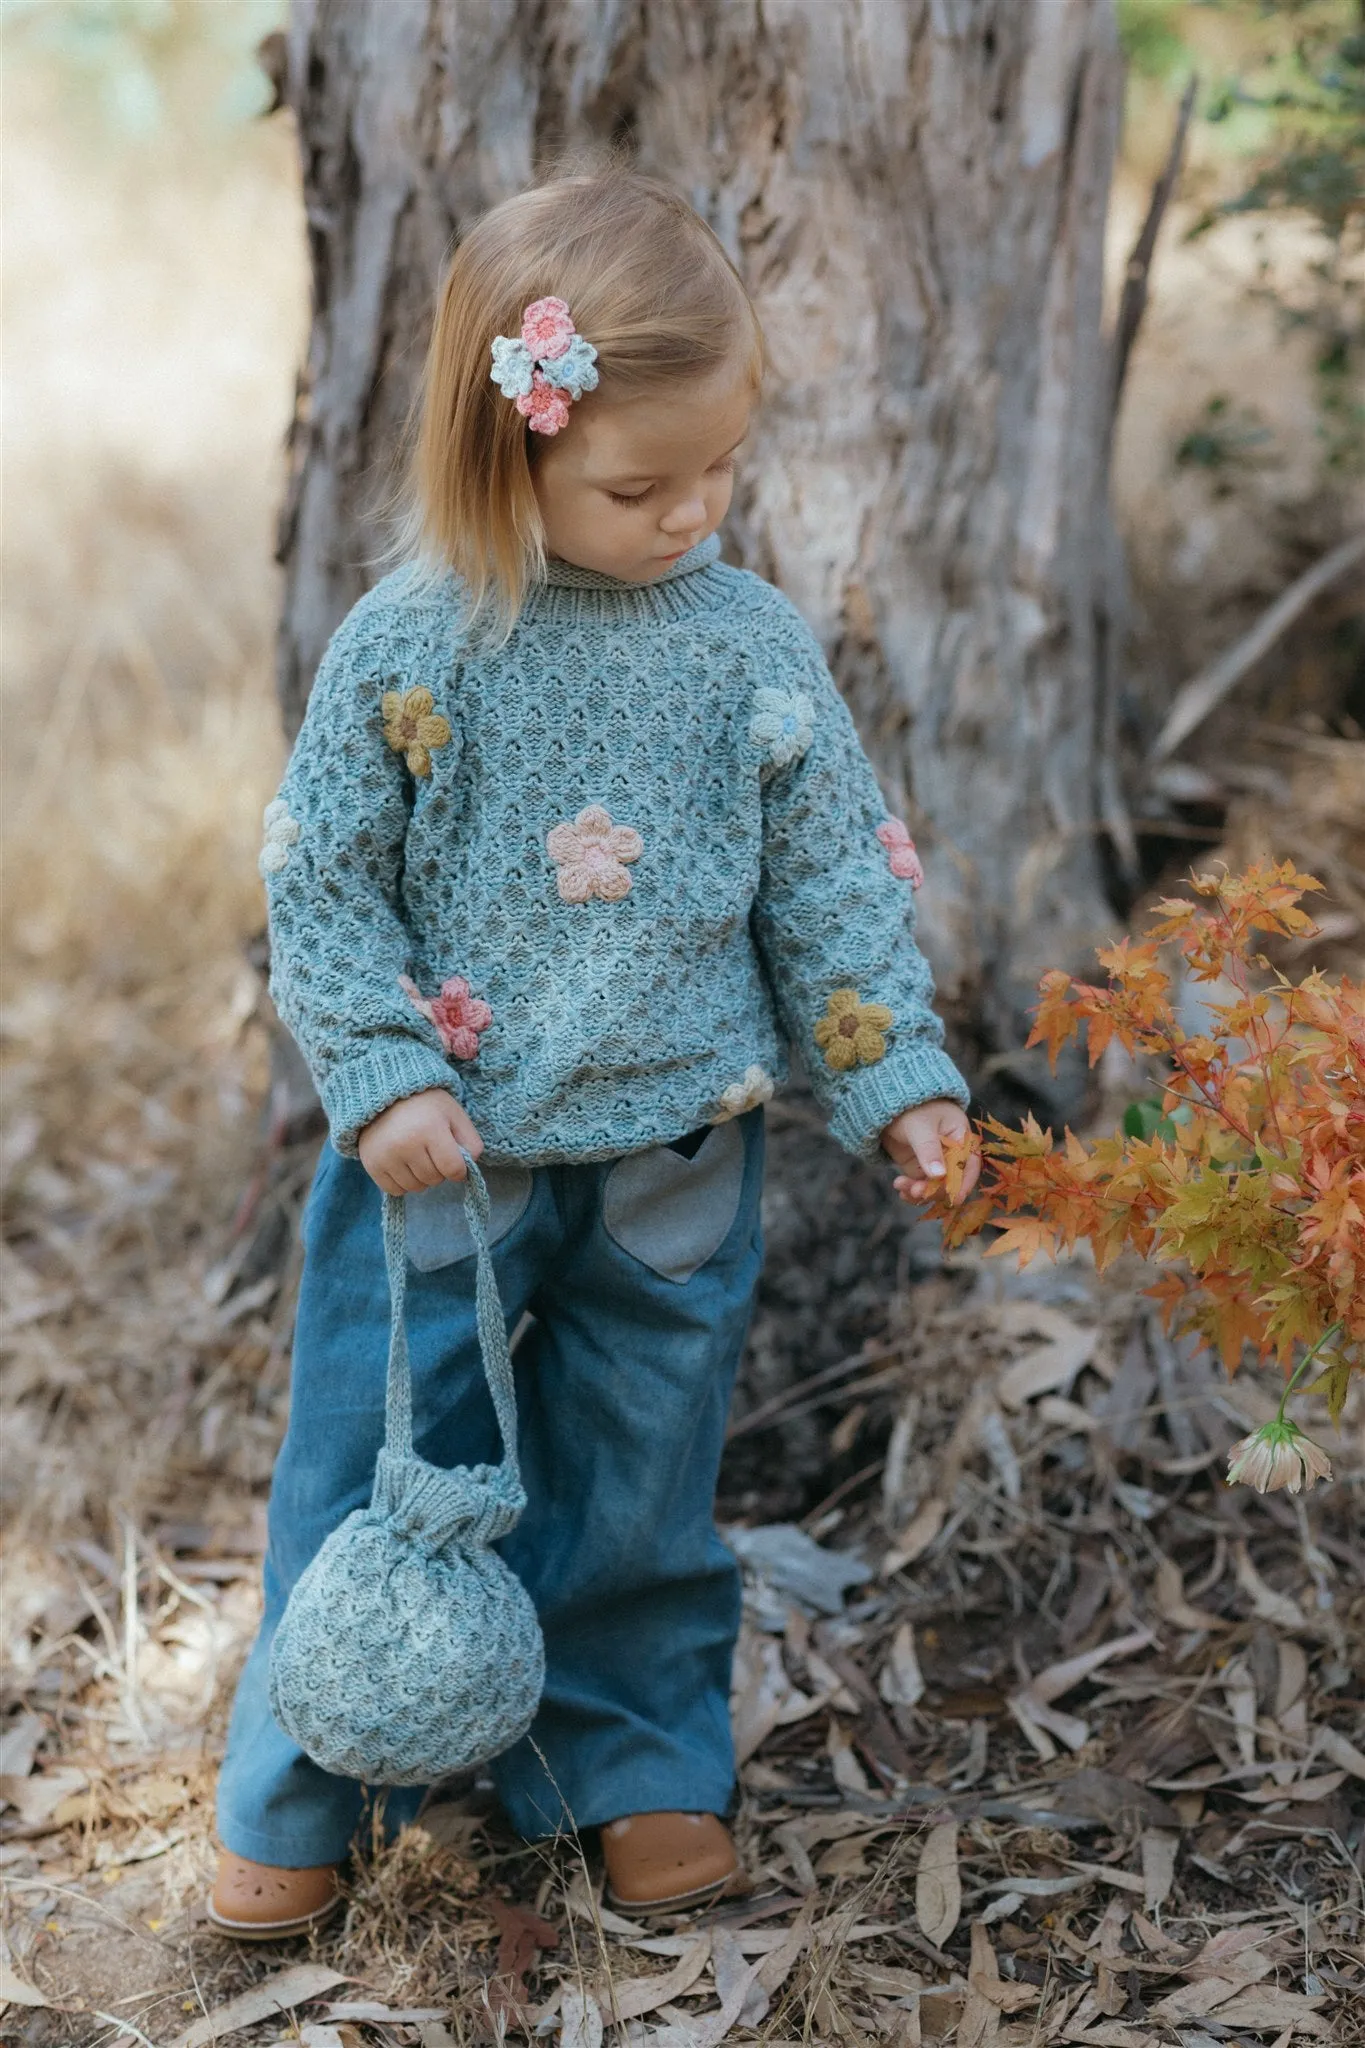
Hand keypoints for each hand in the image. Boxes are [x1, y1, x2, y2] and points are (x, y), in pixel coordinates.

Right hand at [357, 1088, 483, 1195]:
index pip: (454, 1169)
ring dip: (421, 1177)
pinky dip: (403, 1182)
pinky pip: (395, 1190)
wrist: (385, 1096)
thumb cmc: (426, 1106)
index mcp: (430, 1129)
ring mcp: (386, 1156)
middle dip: (439, 1170)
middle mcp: (406, 1144)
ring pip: (416, 1187)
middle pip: (435, 1179)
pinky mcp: (372, 1165)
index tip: (454, 1159)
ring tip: (416, 1155)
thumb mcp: (455, 1115)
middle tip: (431, 1150)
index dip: (459, 1169)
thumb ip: (471, 1142)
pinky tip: (402, 1163)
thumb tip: (466, 1171)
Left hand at [881, 1098, 979, 1204]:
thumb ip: (929, 1150)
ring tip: (902, 1187)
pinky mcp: (920, 1168)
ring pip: (934, 1187)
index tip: (952, 1198)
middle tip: (915, 1191)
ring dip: (921, 1193)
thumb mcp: (921, 1126)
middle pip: (952, 1182)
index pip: (969, 1166)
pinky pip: (921, 1186)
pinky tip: (900, 1188)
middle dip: (935, 1190)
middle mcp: (952, 1155)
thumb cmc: (913, 1107)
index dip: (963, 1183)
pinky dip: (911, 1191)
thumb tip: (939, 1175)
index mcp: (962, 1139)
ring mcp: (936, 1163)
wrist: (891, 1103)